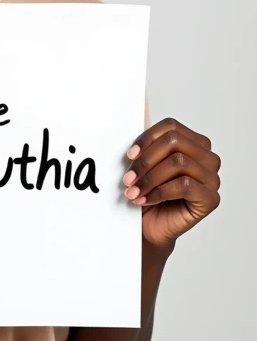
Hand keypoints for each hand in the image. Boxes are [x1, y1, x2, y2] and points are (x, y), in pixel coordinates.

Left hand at [122, 117, 220, 249]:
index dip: (147, 138)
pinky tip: (146, 199)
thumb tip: (136, 114)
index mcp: (194, 143)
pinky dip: (159, 192)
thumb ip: (146, 144)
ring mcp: (212, 178)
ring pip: (178, 162)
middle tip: (128, 178)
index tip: (129, 155)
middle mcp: (208, 157)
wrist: (150, 226)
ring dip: (149, 178)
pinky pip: (184, 185)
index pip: (172, 126)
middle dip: (146, 161)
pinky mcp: (210, 198)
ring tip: (133, 192)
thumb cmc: (148, 193)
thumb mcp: (144, 164)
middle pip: (174, 142)